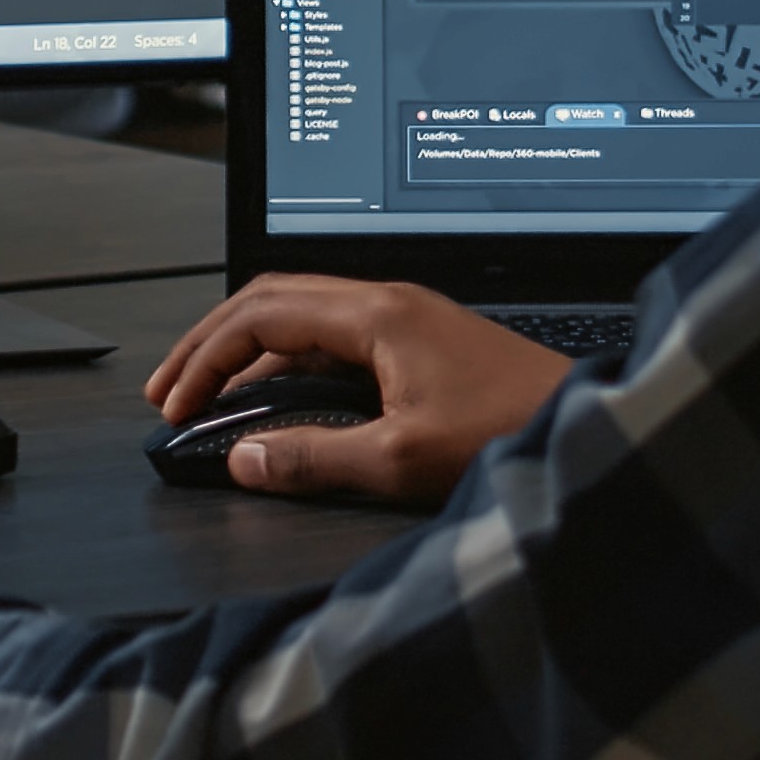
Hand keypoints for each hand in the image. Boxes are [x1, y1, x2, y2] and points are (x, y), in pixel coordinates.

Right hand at [144, 275, 576, 508]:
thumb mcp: (401, 459)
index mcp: (376, 314)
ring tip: (211, 397)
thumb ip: (314, 458)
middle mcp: (387, 303)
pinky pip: (333, 338)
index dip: (205, 358)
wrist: (589, 425)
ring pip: (301, 317)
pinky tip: (278, 401)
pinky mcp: (421, 344)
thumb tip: (244, 459)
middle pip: (270, 300)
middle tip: (170, 391)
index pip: (259, 315)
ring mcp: (406, 319)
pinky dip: (288, 364)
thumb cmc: (515, 429)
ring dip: (248, 352)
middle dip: (211, 344)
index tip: (175, 403)